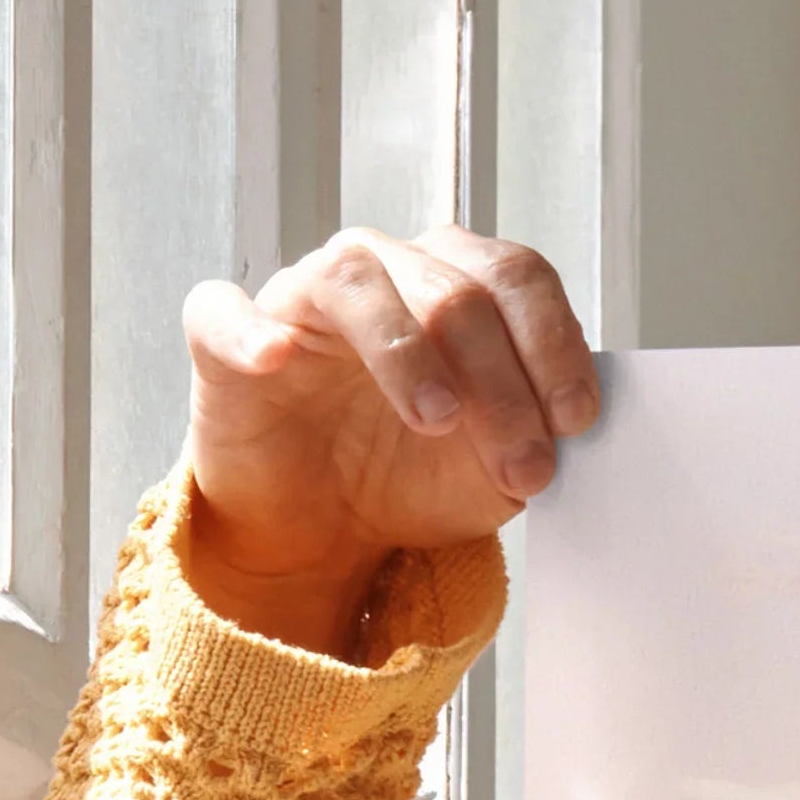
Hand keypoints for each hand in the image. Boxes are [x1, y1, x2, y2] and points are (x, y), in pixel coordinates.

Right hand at [178, 228, 598, 655]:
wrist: (325, 528)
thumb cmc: (411, 476)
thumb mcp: (495, 469)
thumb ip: (536, 435)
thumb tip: (571, 428)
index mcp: (457, 285)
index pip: (516, 278)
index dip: (553, 343)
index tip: (575, 420)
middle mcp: (384, 271)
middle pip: (454, 289)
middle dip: (501, 383)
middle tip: (523, 465)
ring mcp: (303, 297)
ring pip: (356, 281)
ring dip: (407, 352)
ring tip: (437, 420)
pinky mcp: (225, 337)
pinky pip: (224, 311)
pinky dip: (250, 330)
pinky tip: (276, 359)